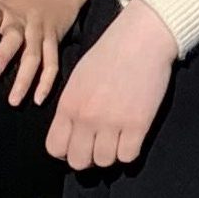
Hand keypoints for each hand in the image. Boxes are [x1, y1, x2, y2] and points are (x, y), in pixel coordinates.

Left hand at [0, 0, 96, 106]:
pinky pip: (52, 62)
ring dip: (25, 79)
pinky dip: (47, 81)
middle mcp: (23, 21)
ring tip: (14, 100)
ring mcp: (40, 31)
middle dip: (4, 55)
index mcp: (5, 7)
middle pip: (14, 39)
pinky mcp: (55, 39)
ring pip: (34, 57)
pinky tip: (39, 99)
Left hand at [45, 0, 177, 169]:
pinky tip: (133, 134)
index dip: (67, 150)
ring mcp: (112, 122)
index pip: (55, 148)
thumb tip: (71, 134)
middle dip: (89, 155)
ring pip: (104, 162)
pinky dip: (130, 149)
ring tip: (118, 135)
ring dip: (112, 152)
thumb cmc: (111, 52)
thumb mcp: (79, 77)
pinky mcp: (138, 124)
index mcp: (68, 104)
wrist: (143, 35)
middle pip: (78, 161)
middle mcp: (86, 116)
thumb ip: (71, 107)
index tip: (78, 143)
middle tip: (100, 141)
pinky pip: (129, 156)